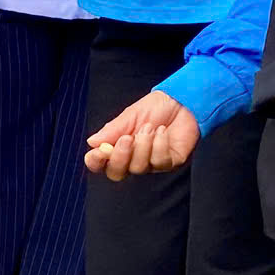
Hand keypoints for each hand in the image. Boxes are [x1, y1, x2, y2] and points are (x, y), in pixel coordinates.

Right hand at [85, 90, 199, 179]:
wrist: (182, 102)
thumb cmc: (155, 108)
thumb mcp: (130, 115)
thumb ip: (112, 129)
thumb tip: (92, 142)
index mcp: (118, 147)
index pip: (100, 163)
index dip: (96, 161)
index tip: (99, 151)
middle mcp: (132, 159)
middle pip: (116, 173)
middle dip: (119, 157)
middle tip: (127, 139)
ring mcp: (151, 163)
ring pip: (138, 168)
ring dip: (143, 146)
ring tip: (149, 127)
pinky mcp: (170, 163)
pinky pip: (159, 162)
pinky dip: (159, 145)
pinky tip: (162, 131)